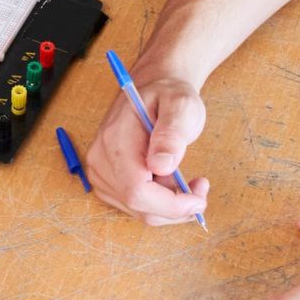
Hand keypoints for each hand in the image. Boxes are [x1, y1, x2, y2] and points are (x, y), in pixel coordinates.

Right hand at [85, 74, 209, 224]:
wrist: (152, 89)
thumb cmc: (168, 96)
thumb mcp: (180, 106)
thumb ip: (172, 135)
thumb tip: (162, 166)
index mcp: (116, 139)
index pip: (136, 190)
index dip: (170, 204)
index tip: (200, 198)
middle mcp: (100, 159)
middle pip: (139, 206)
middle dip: (175, 206)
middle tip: (200, 185)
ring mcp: (99, 173)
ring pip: (139, 210)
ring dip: (169, 203)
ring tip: (184, 176)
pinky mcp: (106, 181)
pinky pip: (135, 206)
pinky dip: (158, 201)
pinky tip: (168, 180)